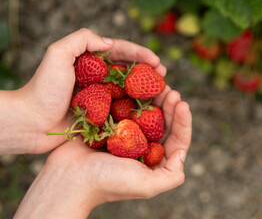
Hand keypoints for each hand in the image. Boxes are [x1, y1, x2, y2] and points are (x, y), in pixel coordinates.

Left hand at [0, 28, 165, 153]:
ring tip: (161, 91)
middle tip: (163, 75)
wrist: (30, 122)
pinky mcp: (100, 114)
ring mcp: (100, 96)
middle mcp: (97, 77)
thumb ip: (82, 40)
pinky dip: (136, 107)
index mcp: (89, 60)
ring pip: (128, 88)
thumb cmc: (43, 89)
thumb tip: (110, 43)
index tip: (156, 60)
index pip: (119, 51)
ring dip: (145, 89)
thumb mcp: (58, 54)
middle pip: (128, 69)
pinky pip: (122, 108)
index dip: (139, 54)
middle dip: (147, 70)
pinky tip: (148, 110)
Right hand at [14, 88, 191, 218]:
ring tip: (159, 84)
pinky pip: (126, 107)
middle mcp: (144, 147)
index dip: (183, 121)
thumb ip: (171, 175)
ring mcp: (127, 135)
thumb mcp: (146, 185)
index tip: (182, 103)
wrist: (69, 177)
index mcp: (155, 160)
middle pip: (164, 123)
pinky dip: (133, 96)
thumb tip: (182, 153)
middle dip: (170, 105)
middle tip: (171, 90)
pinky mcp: (111, 125)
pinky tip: (136, 85)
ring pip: (147, 112)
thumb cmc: (107, 183)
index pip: (177, 138)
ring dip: (155, 98)